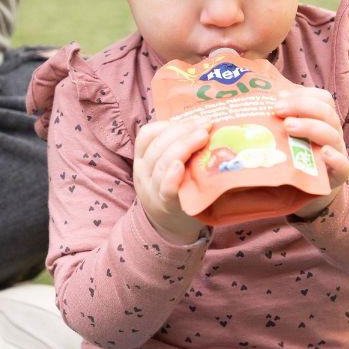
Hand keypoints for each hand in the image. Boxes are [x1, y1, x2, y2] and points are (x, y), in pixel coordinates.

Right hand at [132, 119, 210, 243]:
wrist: (170, 228)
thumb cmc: (175, 190)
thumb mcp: (164, 168)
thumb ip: (176, 149)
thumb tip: (204, 123)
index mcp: (143, 159)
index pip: (146, 135)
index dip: (167, 124)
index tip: (191, 120)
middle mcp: (143, 172)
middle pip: (158, 145)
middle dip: (182, 131)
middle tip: (205, 125)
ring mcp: (153, 189)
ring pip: (162, 162)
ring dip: (183, 145)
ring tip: (203, 136)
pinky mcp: (166, 205)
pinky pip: (166, 188)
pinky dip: (171, 176)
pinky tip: (181, 166)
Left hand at [274, 87, 348, 218]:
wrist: (310, 192)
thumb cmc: (295, 160)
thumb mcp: (288, 138)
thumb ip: (279, 122)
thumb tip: (258, 105)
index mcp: (322, 120)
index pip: (322, 99)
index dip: (303, 95)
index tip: (279, 97)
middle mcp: (332, 133)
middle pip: (326, 112)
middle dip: (301, 106)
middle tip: (278, 110)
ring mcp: (338, 153)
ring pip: (332, 134)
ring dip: (310, 127)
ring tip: (289, 127)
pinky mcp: (339, 175)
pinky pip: (343, 165)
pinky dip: (334, 158)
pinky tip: (323, 154)